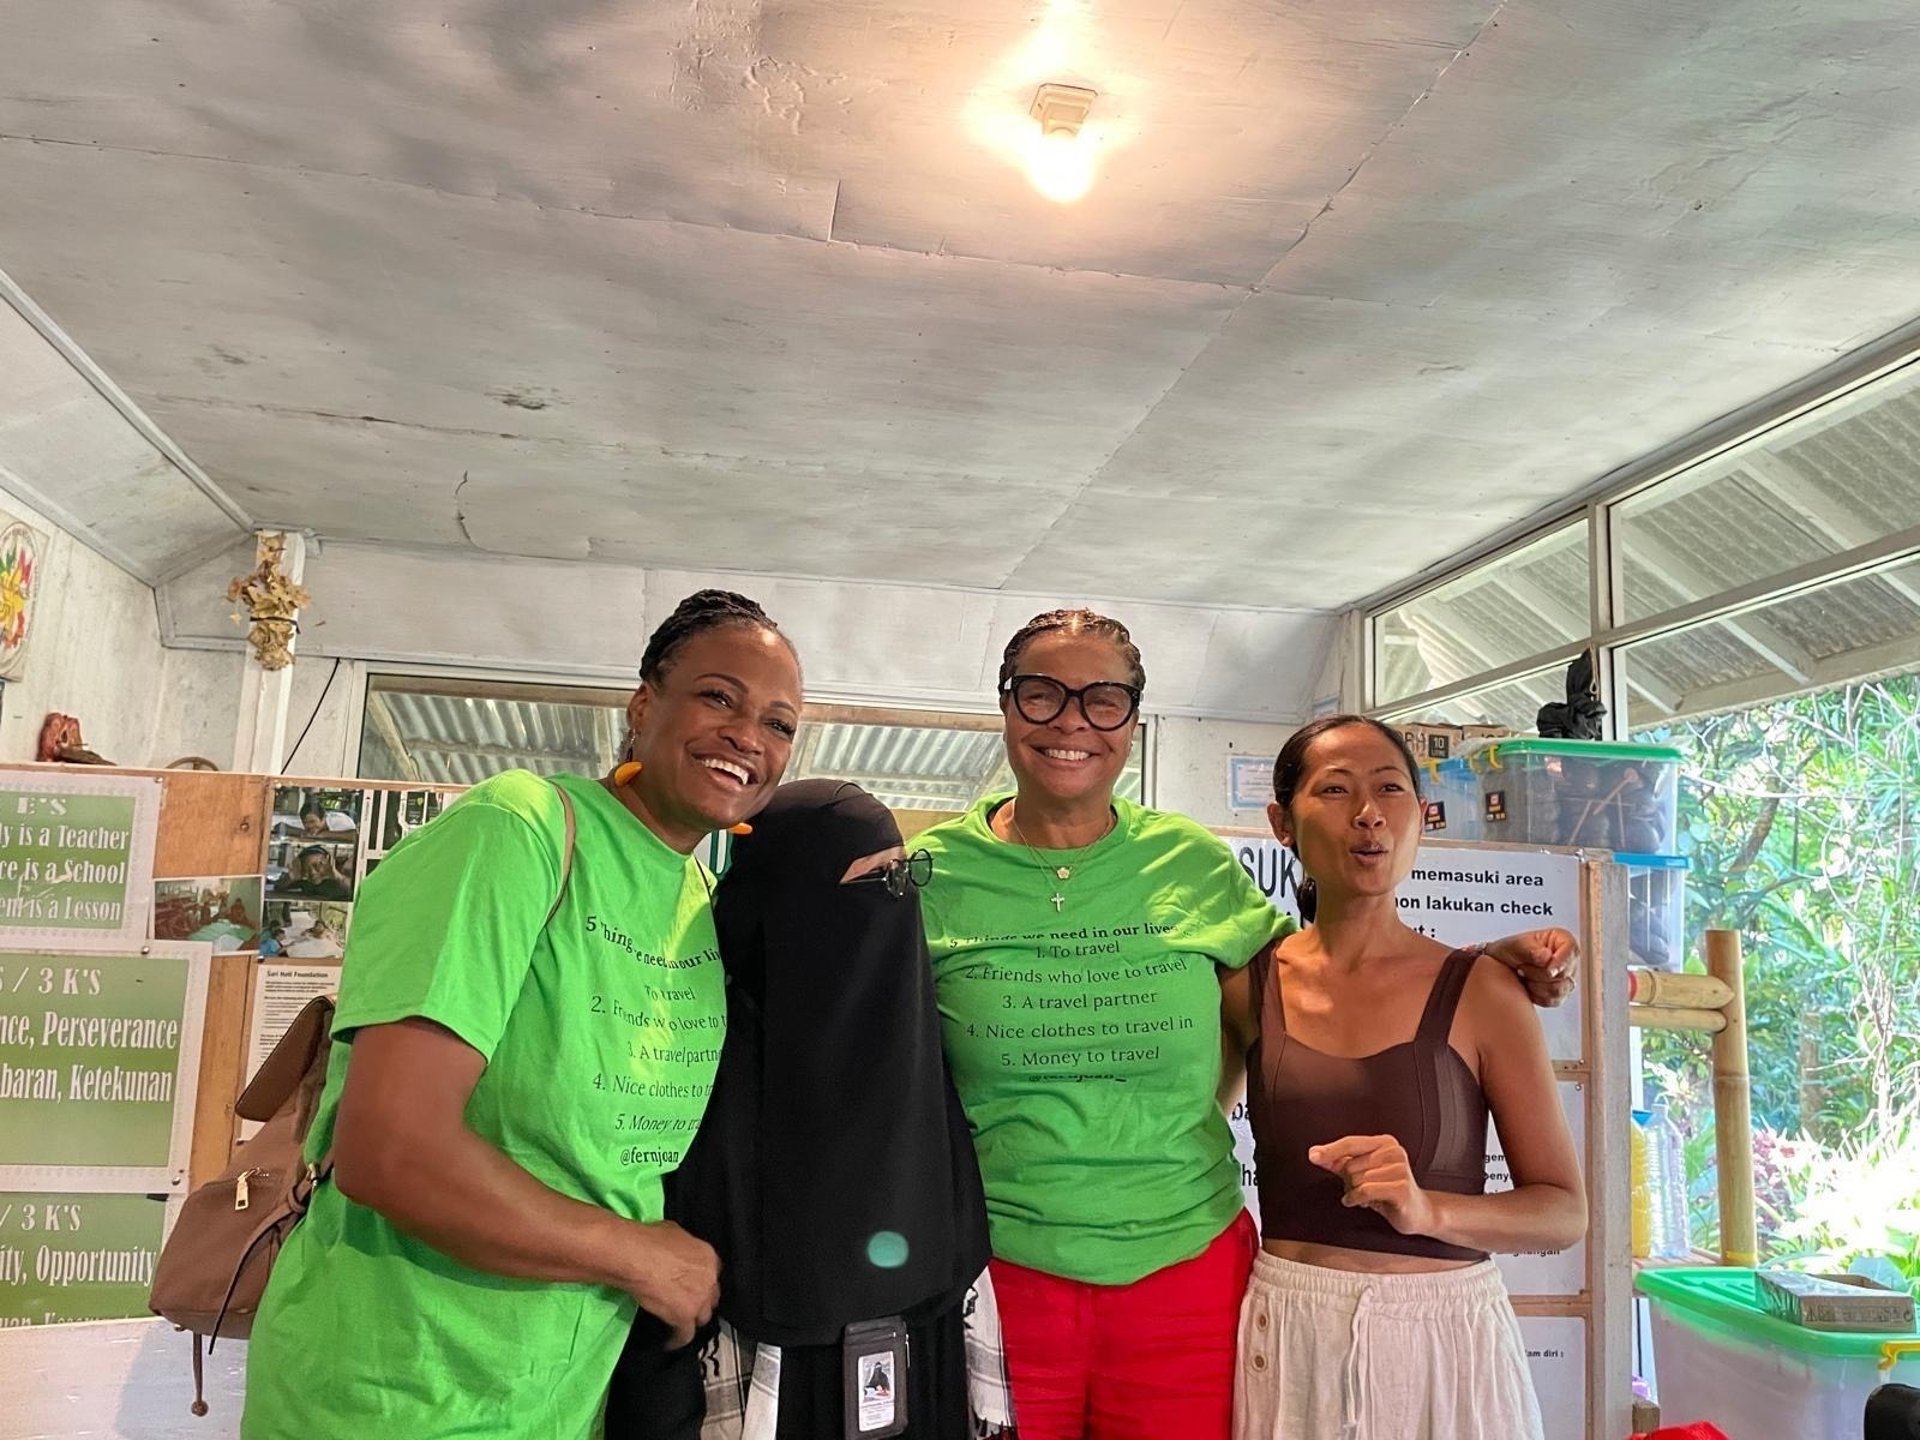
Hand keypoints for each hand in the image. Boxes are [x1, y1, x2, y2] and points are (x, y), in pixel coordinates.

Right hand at [616, 1220, 719, 1348]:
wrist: (638, 1257)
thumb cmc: (651, 1240)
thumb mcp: (674, 1233)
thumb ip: (683, 1247)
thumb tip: (677, 1250)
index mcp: (708, 1257)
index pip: (713, 1274)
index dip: (703, 1280)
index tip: (694, 1284)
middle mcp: (709, 1279)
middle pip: (712, 1296)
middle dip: (702, 1300)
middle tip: (688, 1303)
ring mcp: (699, 1300)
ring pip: (702, 1317)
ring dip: (692, 1319)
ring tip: (681, 1323)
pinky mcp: (684, 1317)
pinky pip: (685, 1335)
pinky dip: (677, 1340)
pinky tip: (669, 1342)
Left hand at [1309, 1135, 1436, 1236]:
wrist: (1418, 1212)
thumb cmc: (1387, 1190)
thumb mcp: (1362, 1173)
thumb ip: (1339, 1162)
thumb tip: (1315, 1154)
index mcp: (1384, 1142)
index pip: (1351, 1143)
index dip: (1330, 1150)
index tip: (1313, 1155)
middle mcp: (1394, 1152)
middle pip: (1350, 1165)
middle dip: (1349, 1182)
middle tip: (1361, 1189)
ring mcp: (1400, 1169)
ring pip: (1357, 1180)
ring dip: (1355, 1192)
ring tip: (1367, 1197)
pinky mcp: (1401, 1188)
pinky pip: (1365, 1191)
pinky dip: (1357, 1199)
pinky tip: (1360, 1203)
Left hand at [1483, 928, 1577, 1008]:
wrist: (1500, 966)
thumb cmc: (1509, 951)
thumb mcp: (1515, 945)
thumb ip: (1530, 949)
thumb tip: (1546, 957)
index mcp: (1562, 941)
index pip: (1572, 951)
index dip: (1560, 962)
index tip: (1547, 969)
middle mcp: (1567, 960)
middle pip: (1564, 974)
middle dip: (1538, 974)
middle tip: (1522, 967)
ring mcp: (1566, 979)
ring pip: (1559, 990)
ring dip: (1536, 985)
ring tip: (1524, 975)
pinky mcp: (1559, 995)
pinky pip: (1553, 1001)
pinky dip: (1537, 996)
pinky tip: (1527, 986)